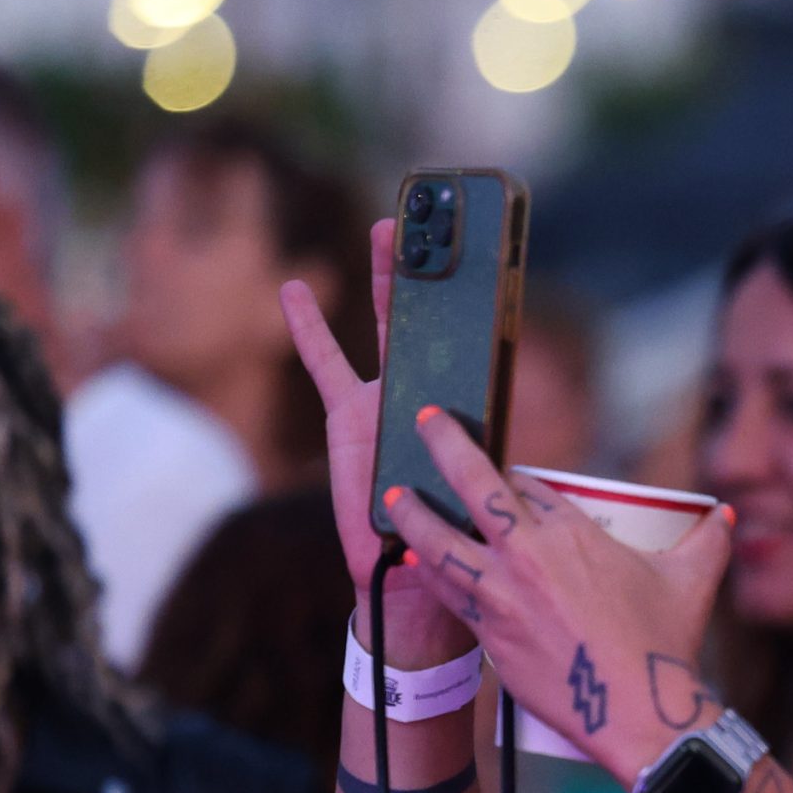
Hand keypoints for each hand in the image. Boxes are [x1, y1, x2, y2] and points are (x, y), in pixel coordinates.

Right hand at [282, 220, 466, 660]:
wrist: (407, 573)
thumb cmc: (455, 537)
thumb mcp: (477, 494)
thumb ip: (479, 467)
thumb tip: (497, 457)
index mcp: (469, 406)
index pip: (478, 342)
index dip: (481, 302)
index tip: (489, 256)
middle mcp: (431, 394)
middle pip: (433, 319)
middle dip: (431, 270)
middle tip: (433, 219)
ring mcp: (387, 398)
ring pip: (388, 325)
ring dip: (386, 278)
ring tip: (385, 226)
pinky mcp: (347, 413)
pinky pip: (324, 362)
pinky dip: (309, 327)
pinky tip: (295, 289)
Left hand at [380, 405, 738, 776]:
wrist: (635, 710)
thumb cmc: (663, 644)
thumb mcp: (693, 581)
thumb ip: (707, 541)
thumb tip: (725, 514)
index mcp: (575, 531)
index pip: (533, 484)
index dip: (519, 477)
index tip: (509, 475)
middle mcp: (530, 554)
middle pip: (475, 485)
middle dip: (445, 444)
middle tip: (422, 420)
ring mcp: (502, 593)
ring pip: (441, 540)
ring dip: (414, 514)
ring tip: (393, 495)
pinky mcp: (488, 632)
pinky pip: (445, 592)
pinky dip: (425, 572)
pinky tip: (409, 559)